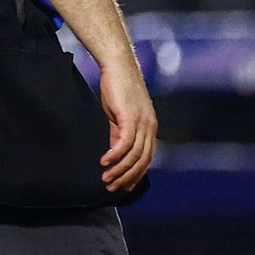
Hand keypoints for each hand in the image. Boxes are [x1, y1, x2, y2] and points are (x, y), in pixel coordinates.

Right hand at [99, 64, 156, 192]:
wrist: (119, 67)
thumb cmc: (118, 89)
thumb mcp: (118, 116)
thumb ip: (118, 134)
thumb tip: (114, 153)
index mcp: (149, 127)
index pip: (147, 158)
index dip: (136, 175)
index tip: (124, 187)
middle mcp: (150, 126)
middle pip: (143, 160)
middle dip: (128, 177)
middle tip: (112, 188)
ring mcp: (143, 122)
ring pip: (135, 154)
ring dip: (119, 169)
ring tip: (105, 178)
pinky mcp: (131, 117)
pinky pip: (125, 142)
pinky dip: (115, 155)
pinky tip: (104, 161)